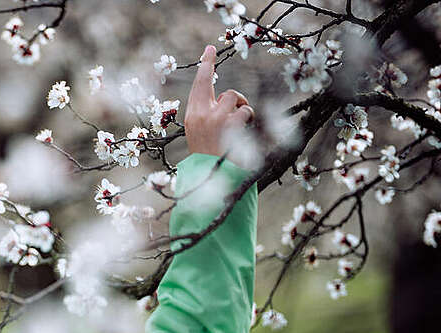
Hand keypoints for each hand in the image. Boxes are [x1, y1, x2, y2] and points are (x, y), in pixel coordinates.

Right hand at [184, 44, 255, 159]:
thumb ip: (207, 113)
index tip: (209, 49)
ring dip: (239, 107)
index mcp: (192, 115)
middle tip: (222, 76)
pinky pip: (245, 110)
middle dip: (221, 83)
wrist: (210, 174)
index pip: (199, 85)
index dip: (205, 65)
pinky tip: (242, 132)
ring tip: (237, 126)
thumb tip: (225, 97)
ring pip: (232, 97)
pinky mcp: (230, 124)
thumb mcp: (200, 132)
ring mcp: (216, 118)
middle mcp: (201, 114)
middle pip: (214, 85)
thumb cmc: (207, 154)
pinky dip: (247, 119)